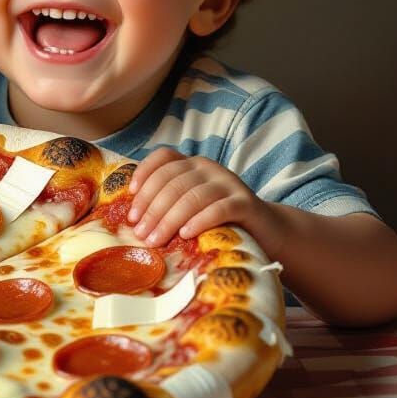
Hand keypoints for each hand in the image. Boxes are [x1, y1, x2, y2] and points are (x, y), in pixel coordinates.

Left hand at [127, 149, 265, 245]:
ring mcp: (228, 183)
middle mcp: (209, 168)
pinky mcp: (245, 202)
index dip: (144, 173)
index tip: (130, 197)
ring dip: (169, 220)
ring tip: (155, 240)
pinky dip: (199, 221)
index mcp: (192, 164)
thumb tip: (133, 219)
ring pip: (192, 196)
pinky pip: (219, 209)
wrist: (266, 231)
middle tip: (139, 233)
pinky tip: (185, 235)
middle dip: (151, 208)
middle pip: (173, 181)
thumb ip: (168, 203)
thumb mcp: (190, 206)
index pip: (164, 157)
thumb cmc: (218, 221)